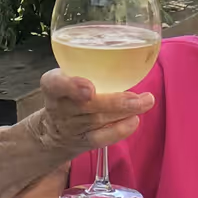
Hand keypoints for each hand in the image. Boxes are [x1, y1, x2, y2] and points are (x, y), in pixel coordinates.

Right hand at [29, 68, 154, 158]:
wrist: (54, 132)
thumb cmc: (67, 94)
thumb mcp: (66, 76)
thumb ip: (88, 66)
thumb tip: (130, 56)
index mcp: (52, 85)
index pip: (53, 84)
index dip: (70, 86)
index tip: (90, 89)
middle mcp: (59, 107)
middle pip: (85, 106)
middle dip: (113, 102)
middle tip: (135, 97)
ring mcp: (71, 127)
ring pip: (98, 120)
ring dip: (124, 111)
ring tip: (146, 101)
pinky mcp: (83, 141)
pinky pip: (101, 138)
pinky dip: (119, 130)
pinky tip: (134, 120)